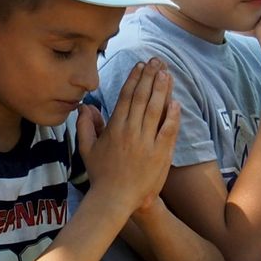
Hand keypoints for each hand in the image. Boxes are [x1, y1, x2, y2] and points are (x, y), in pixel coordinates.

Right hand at [76, 60, 179, 214]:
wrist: (115, 199)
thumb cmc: (100, 175)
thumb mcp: (87, 149)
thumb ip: (85, 126)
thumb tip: (84, 106)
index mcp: (114, 128)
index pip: (126, 97)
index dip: (134, 79)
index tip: (140, 65)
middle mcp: (130, 132)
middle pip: (141, 98)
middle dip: (149, 77)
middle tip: (155, 61)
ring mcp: (146, 142)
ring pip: (155, 110)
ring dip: (161, 90)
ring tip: (166, 73)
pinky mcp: (160, 154)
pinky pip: (168, 130)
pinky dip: (172, 116)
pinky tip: (176, 102)